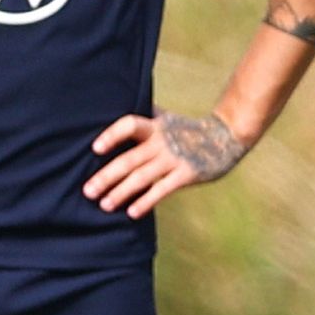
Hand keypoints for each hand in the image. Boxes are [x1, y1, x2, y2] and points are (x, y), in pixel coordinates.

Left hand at [86, 110, 244, 218]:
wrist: (226, 136)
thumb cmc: (188, 129)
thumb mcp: (167, 118)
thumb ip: (145, 116)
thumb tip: (119, 102)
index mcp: (155, 126)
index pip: (129, 126)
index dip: (112, 135)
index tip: (95, 149)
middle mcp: (162, 142)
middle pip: (129, 159)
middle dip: (106, 177)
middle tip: (88, 192)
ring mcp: (174, 159)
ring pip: (141, 178)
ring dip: (121, 192)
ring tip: (104, 205)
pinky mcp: (187, 174)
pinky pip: (162, 190)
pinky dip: (146, 202)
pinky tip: (132, 212)